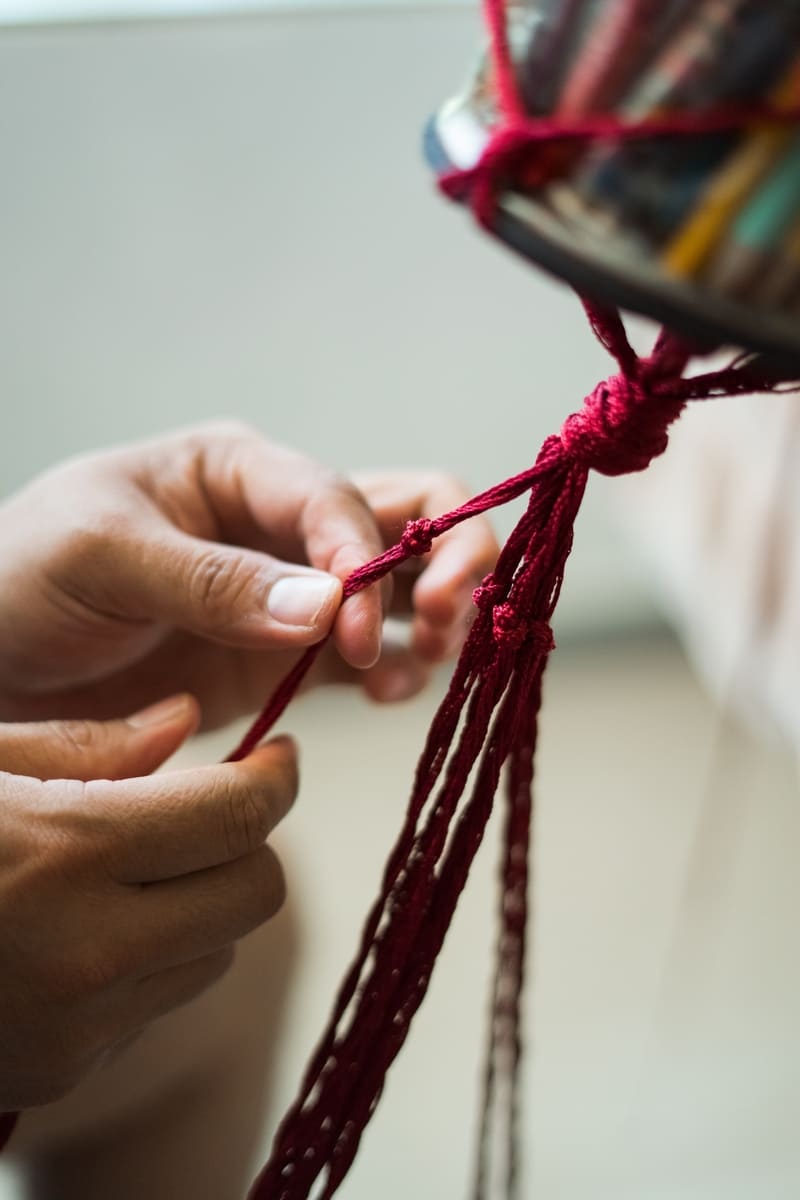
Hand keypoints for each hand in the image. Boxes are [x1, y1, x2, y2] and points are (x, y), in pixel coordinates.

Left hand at [0, 424, 497, 727]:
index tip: (359, 626)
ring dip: (436, 617)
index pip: (333, 496)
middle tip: (442, 619)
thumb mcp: (102, 558)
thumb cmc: (23, 579)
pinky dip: (399, 671)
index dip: (367, 555)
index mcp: (236, 469)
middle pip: (407, 513)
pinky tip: (390, 694)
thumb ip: (212, 580)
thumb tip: (329, 607)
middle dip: (447, 558)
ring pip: (406, 584)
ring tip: (420, 663)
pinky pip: (369, 656)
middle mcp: (278, 521)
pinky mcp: (287, 656)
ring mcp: (291, 592)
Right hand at [0, 695, 295, 1108]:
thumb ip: (82, 743)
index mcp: (65, 851)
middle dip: (248, 840)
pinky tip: (81, 931)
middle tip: (212, 804)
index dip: (276, 775)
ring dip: (200, 903)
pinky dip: (150, 962)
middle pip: (255, 892)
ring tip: (130, 868)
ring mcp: (77, 1029)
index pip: (241, 815)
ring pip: (216, 952)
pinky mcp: (60, 1074)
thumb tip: (183, 720)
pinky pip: (157, 1008)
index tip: (277, 753)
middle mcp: (88, 953)